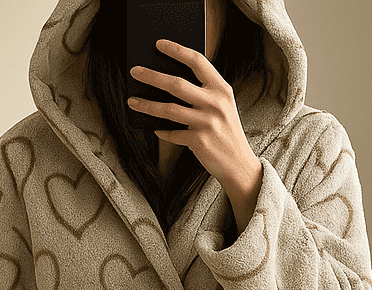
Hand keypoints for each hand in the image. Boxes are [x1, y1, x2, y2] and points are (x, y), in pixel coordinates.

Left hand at [127, 38, 260, 189]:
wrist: (239, 164)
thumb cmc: (225, 132)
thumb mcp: (222, 106)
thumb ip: (204, 93)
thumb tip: (169, 82)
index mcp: (221, 89)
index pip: (197, 61)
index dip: (177, 50)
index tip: (158, 44)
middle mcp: (215, 103)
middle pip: (177, 84)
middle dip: (152, 76)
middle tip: (134, 71)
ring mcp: (207, 123)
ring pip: (169, 109)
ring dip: (147, 105)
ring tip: (132, 101)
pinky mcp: (199, 142)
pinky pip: (173, 134)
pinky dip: (162, 131)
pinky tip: (154, 128)